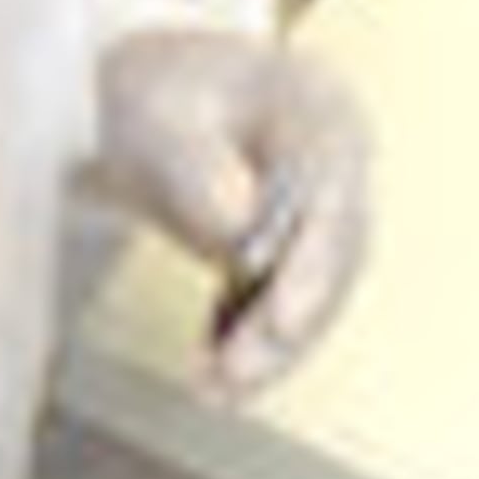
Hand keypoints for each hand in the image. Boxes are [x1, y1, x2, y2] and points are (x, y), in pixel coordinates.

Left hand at [94, 27, 369, 394]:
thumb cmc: (147, 88)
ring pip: (313, 292)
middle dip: (284, 326)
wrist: (139, 91)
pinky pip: (281, 299)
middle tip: (233, 376)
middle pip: (332, 257)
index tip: (286, 321)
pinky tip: (208, 370)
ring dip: (268, 348)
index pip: (334, 198)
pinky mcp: (292, 244)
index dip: (314, 267)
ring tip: (214, 389)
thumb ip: (194, 162)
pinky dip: (247, 337)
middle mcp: (338, 162)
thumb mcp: (156, 112)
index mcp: (321, 109)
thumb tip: (238, 226)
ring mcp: (322, 206)